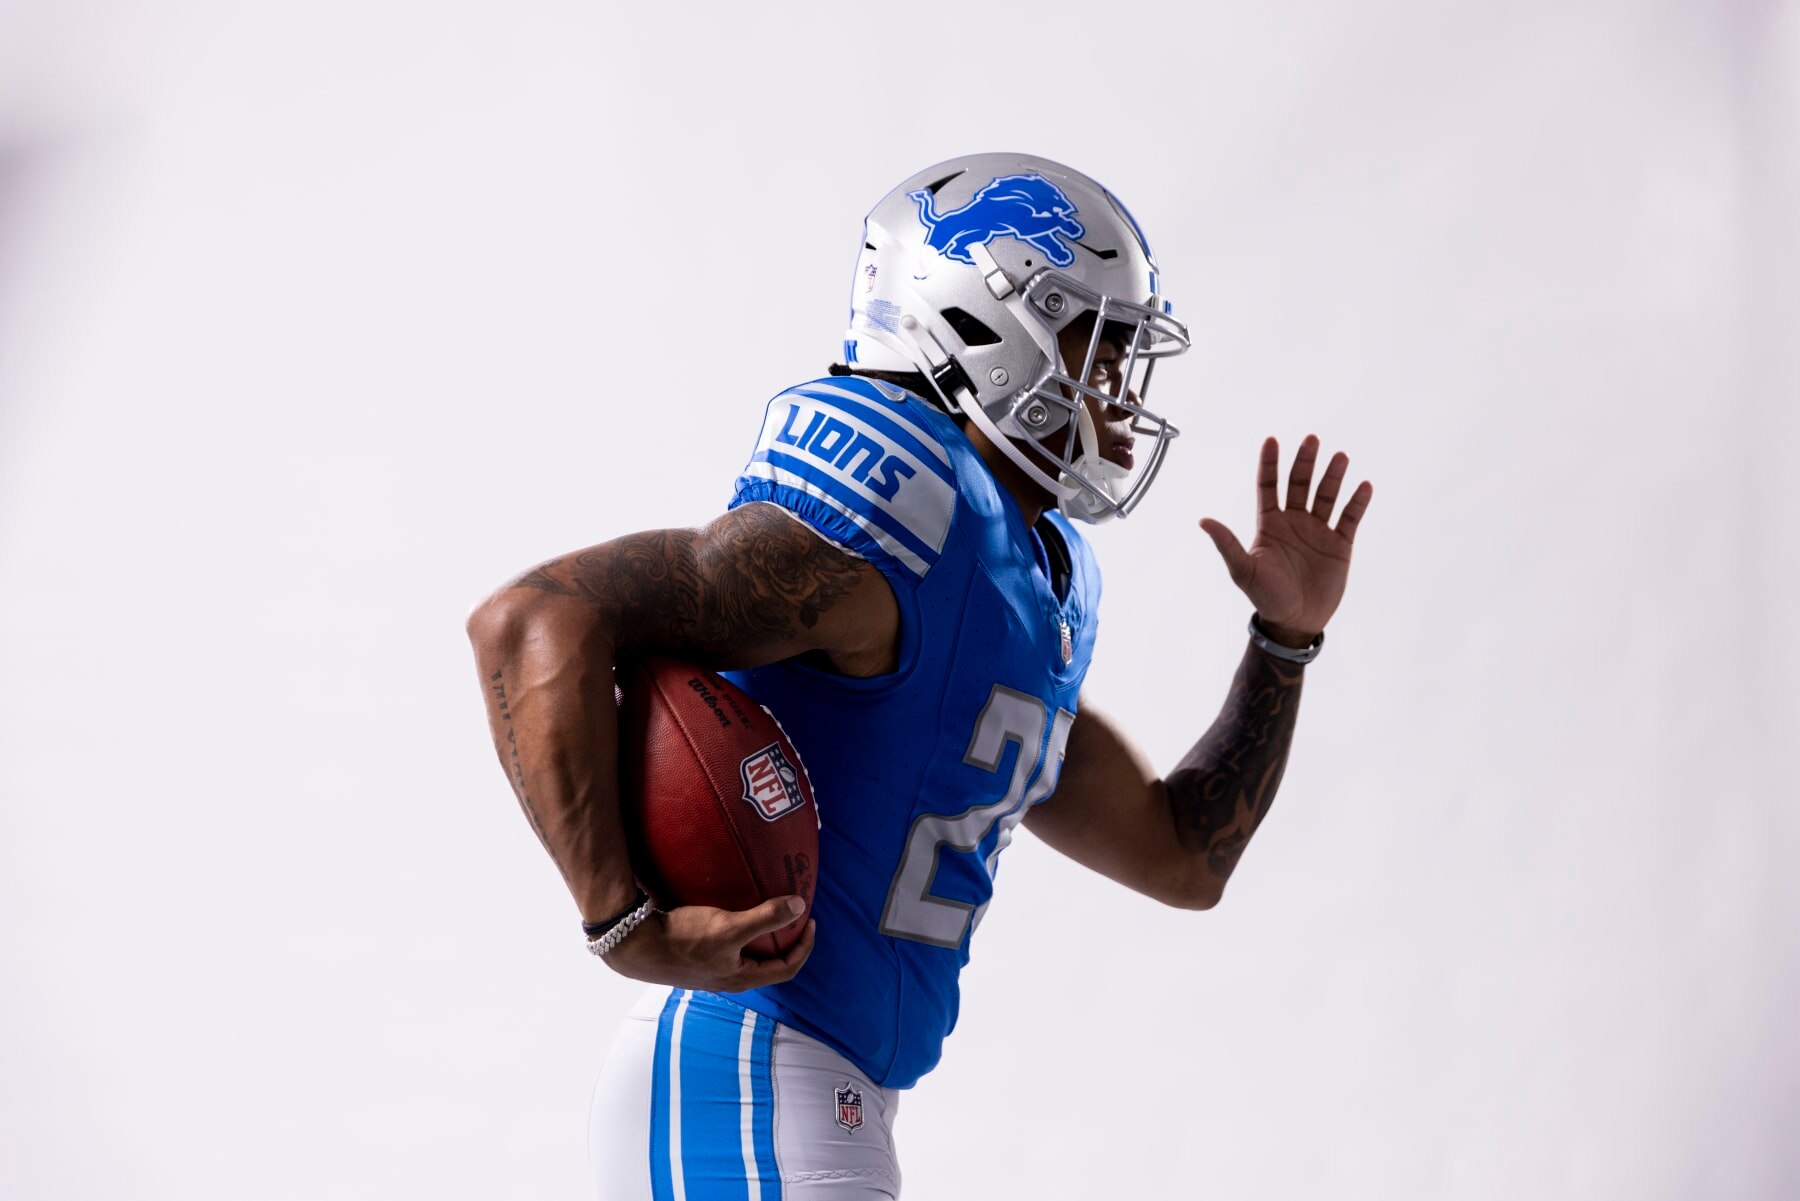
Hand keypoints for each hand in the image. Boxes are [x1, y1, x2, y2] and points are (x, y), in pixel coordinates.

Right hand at [601, 895, 815, 992]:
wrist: (636, 945)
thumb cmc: (684, 939)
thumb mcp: (730, 927)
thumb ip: (766, 917)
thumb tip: (799, 906)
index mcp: (742, 978)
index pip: (787, 968)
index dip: (804, 946)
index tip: (810, 921)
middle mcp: (729, 979)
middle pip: (769, 965)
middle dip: (785, 942)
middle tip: (792, 917)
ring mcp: (711, 971)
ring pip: (747, 957)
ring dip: (762, 938)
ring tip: (766, 914)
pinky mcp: (695, 959)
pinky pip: (728, 949)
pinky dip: (740, 934)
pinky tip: (732, 915)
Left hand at [1199, 435, 1371, 645]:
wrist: (1294, 622)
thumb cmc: (1265, 597)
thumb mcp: (1243, 570)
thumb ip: (1227, 544)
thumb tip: (1203, 521)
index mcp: (1270, 523)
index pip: (1269, 486)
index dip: (1270, 464)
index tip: (1271, 440)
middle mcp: (1294, 521)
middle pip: (1299, 484)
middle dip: (1305, 462)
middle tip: (1312, 440)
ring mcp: (1318, 531)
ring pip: (1326, 496)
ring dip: (1332, 476)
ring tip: (1339, 457)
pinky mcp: (1339, 544)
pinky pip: (1349, 518)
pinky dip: (1357, 502)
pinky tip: (1363, 486)